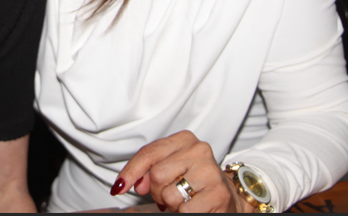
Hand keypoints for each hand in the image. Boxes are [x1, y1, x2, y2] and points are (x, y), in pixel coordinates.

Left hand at [110, 130, 252, 212]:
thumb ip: (150, 171)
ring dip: (171, 204)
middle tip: (169, 194)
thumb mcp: (171, 168)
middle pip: (156, 174)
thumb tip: (136, 184)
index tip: (119, 187)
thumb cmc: (194, 180)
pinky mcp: (218, 193)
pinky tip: (193, 206)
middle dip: (157, 191)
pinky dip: (183, 212)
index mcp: (184, 139)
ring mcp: (209, 171)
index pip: (149, 153)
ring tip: (184, 199)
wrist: (228, 195)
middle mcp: (198, 149)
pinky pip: (184, 209)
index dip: (131, 171)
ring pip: (169, 194)